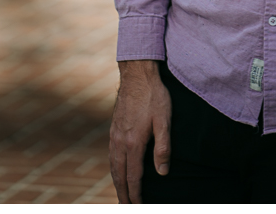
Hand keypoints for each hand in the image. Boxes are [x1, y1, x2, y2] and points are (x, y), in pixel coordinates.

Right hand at [109, 60, 171, 203]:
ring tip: (122, 194)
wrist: (137, 74)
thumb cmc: (154, 96)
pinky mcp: (113, 128)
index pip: (133, 176)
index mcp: (133, 143)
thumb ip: (163, 147)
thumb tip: (162, 172)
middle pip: (119, 175)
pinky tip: (117, 169)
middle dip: (123, 193)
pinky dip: (113, 168)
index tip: (139, 205)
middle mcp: (120, 142)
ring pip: (113, 166)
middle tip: (127, 206)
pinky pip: (111, 155)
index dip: (136, 193)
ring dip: (117, 182)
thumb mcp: (164, 120)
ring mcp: (114, 135)